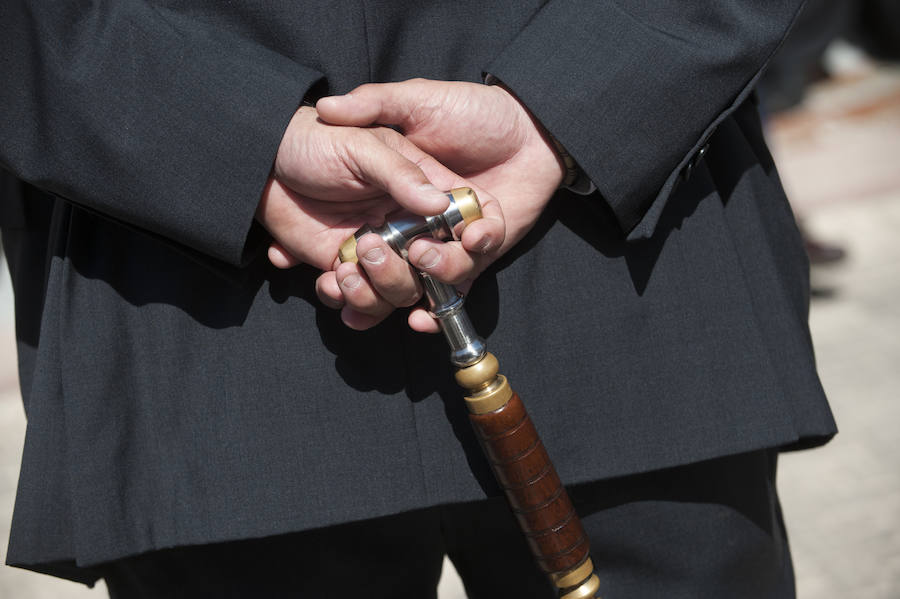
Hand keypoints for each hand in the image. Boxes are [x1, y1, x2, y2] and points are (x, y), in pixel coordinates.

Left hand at [258, 105, 504, 328]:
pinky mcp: (346, 267)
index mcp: (423, 190)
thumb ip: (400, 174)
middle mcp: (408, 226)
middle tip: (373, 250)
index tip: (454, 249)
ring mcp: (379, 250)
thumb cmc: (316, 140)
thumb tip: (437, 204)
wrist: (262, 161)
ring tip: (344, 271)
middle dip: (411, 275)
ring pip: (399, 293)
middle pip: (437, 272)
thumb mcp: (361, 147)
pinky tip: (327, 279)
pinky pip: (359, 300)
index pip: (467, 224)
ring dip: (374, 293)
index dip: (472, 244)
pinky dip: (344, 299)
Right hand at [315, 79, 564, 330]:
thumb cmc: (473, 109)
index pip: (367, 230)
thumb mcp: (417, 99)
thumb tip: (326, 106)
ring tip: (422, 255)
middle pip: (391, 263)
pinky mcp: (480, 256)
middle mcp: (421, 222)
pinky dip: (440, 307)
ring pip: (422, 279)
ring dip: (413, 281)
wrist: (532, 125)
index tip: (333, 265)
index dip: (347, 254)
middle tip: (375, 254)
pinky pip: (457, 288)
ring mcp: (450, 241)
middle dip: (379, 274)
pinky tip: (423, 315)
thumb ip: (374, 103)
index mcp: (400, 192)